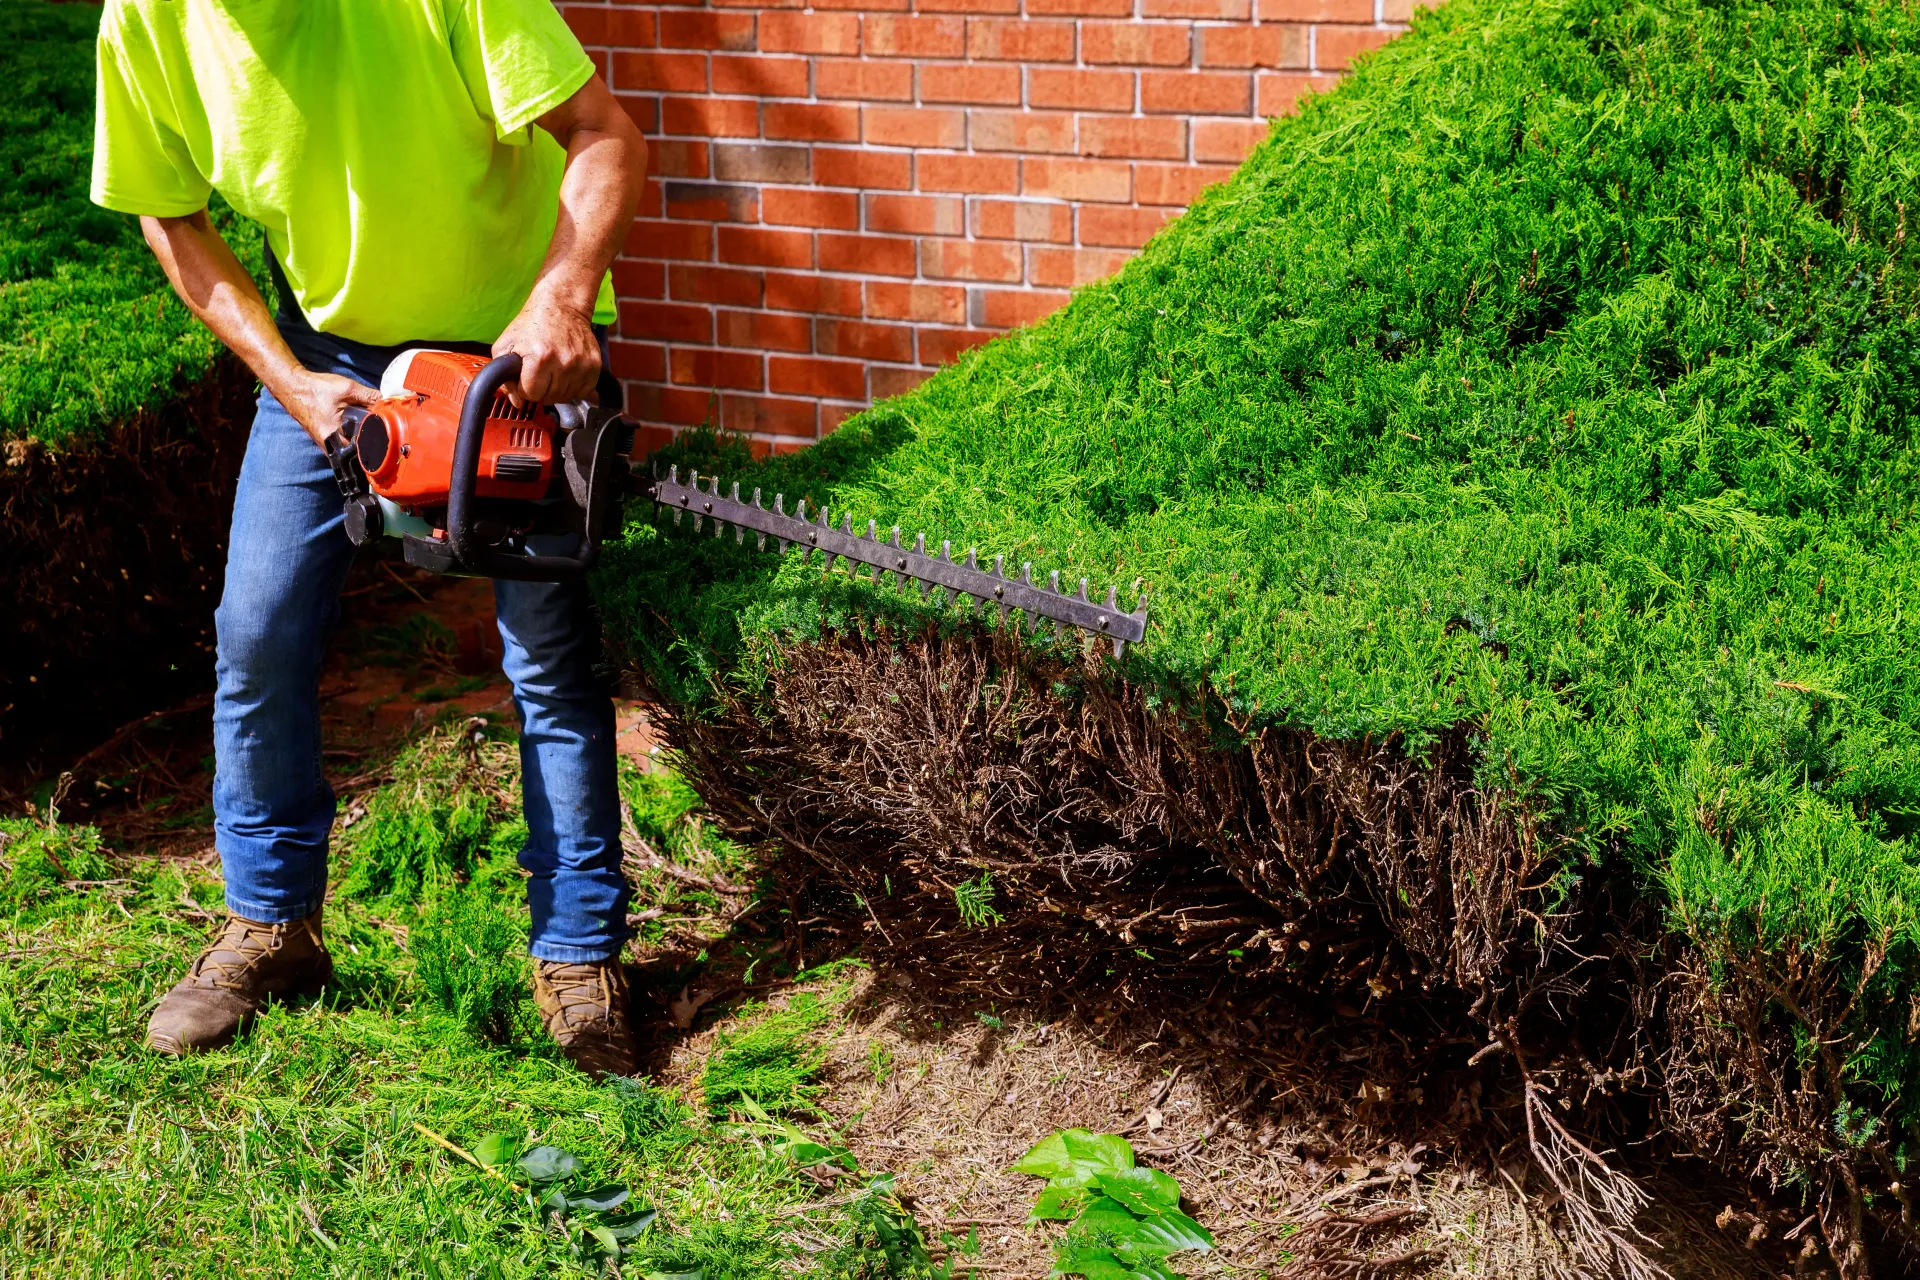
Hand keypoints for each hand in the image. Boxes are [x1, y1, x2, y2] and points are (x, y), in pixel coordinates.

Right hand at [284, 371, 378, 449]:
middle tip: (376, 424)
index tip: (386, 433)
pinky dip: (350, 433)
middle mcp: (330, 446)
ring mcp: (326, 445)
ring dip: (359, 435)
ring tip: (362, 421)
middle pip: (358, 449)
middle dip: (369, 437)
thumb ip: (369, 396)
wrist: (293, 387)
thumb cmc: (315, 389)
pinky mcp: (325, 440)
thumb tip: (387, 402)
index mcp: (335, 438)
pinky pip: (343, 441)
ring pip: (351, 446)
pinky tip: (353, 422)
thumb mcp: (347, 389)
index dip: (376, 441)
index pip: (363, 450)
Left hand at [492, 292, 600, 406]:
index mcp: (539, 357)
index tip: (526, 376)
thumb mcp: (507, 344)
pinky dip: (573, 387)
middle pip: (549, 398)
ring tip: (553, 371)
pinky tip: (566, 373)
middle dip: (541, 389)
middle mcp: (563, 363)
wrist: (562, 306)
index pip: (530, 394)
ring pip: (565, 397)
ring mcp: (581, 365)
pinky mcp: (595, 366)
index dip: (525, 388)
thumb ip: (504, 376)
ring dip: (557, 389)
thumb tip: (517, 402)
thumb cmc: (533, 323)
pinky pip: (582, 392)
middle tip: (540, 372)